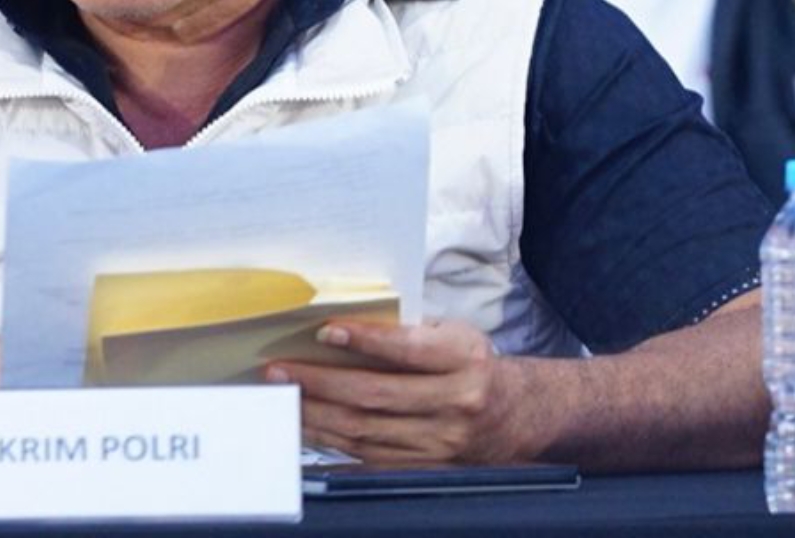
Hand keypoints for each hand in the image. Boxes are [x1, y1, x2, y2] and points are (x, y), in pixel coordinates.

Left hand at [266, 318, 528, 463]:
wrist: (515, 418)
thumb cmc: (472, 367)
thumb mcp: (457, 337)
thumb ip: (413, 331)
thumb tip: (349, 327)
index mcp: (464, 362)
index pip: (410, 350)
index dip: (366, 341)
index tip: (325, 331)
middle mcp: (454, 405)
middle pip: (376, 395)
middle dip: (320, 383)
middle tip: (279, 371)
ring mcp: (439, 443)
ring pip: (366, 432)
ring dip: (316, 416)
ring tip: (283, 399)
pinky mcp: (424, 467)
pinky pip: (368, 460)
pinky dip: (332, 446)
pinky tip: (305, 431)